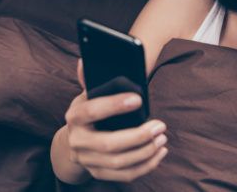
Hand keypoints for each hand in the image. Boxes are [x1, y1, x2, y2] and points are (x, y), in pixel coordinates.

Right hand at [63, 59, 167, 181]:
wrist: (76, 140)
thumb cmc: (90, 111)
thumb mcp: (88, 94)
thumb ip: (90, 78)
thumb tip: (86, 60)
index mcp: (74, 116)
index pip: (92, 111)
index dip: (114, 105)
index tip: (139, 99)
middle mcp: (77, 140)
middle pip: (108, 144)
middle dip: (138, 136)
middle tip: (160, 126)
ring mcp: (86, 160)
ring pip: (119, 162)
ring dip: (145, 152)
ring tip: (162, 138)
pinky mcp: (98, 173)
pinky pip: (125, 175)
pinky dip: (145, 166)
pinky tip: (159, 153)